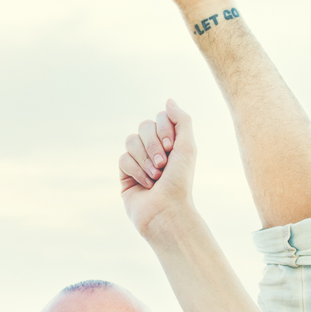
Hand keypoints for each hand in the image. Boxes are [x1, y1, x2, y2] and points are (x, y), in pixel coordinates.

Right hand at [119, 100, 197, 236]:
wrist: (166, 211)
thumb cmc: (180, 181)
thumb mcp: (187, 147)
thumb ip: (182, 120)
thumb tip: (168, 100)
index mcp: (170, 142)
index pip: (159, 118)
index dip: (163, 129)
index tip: (171, 146)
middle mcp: (154, 149)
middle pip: (143, 126)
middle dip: (153, 145)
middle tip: (163, 165)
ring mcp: (139, 160)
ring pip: (131, 141)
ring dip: (145, 159)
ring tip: (156, 177)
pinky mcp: (125, 174)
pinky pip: (123, 159)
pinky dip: (136, 171)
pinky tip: (145, 185)